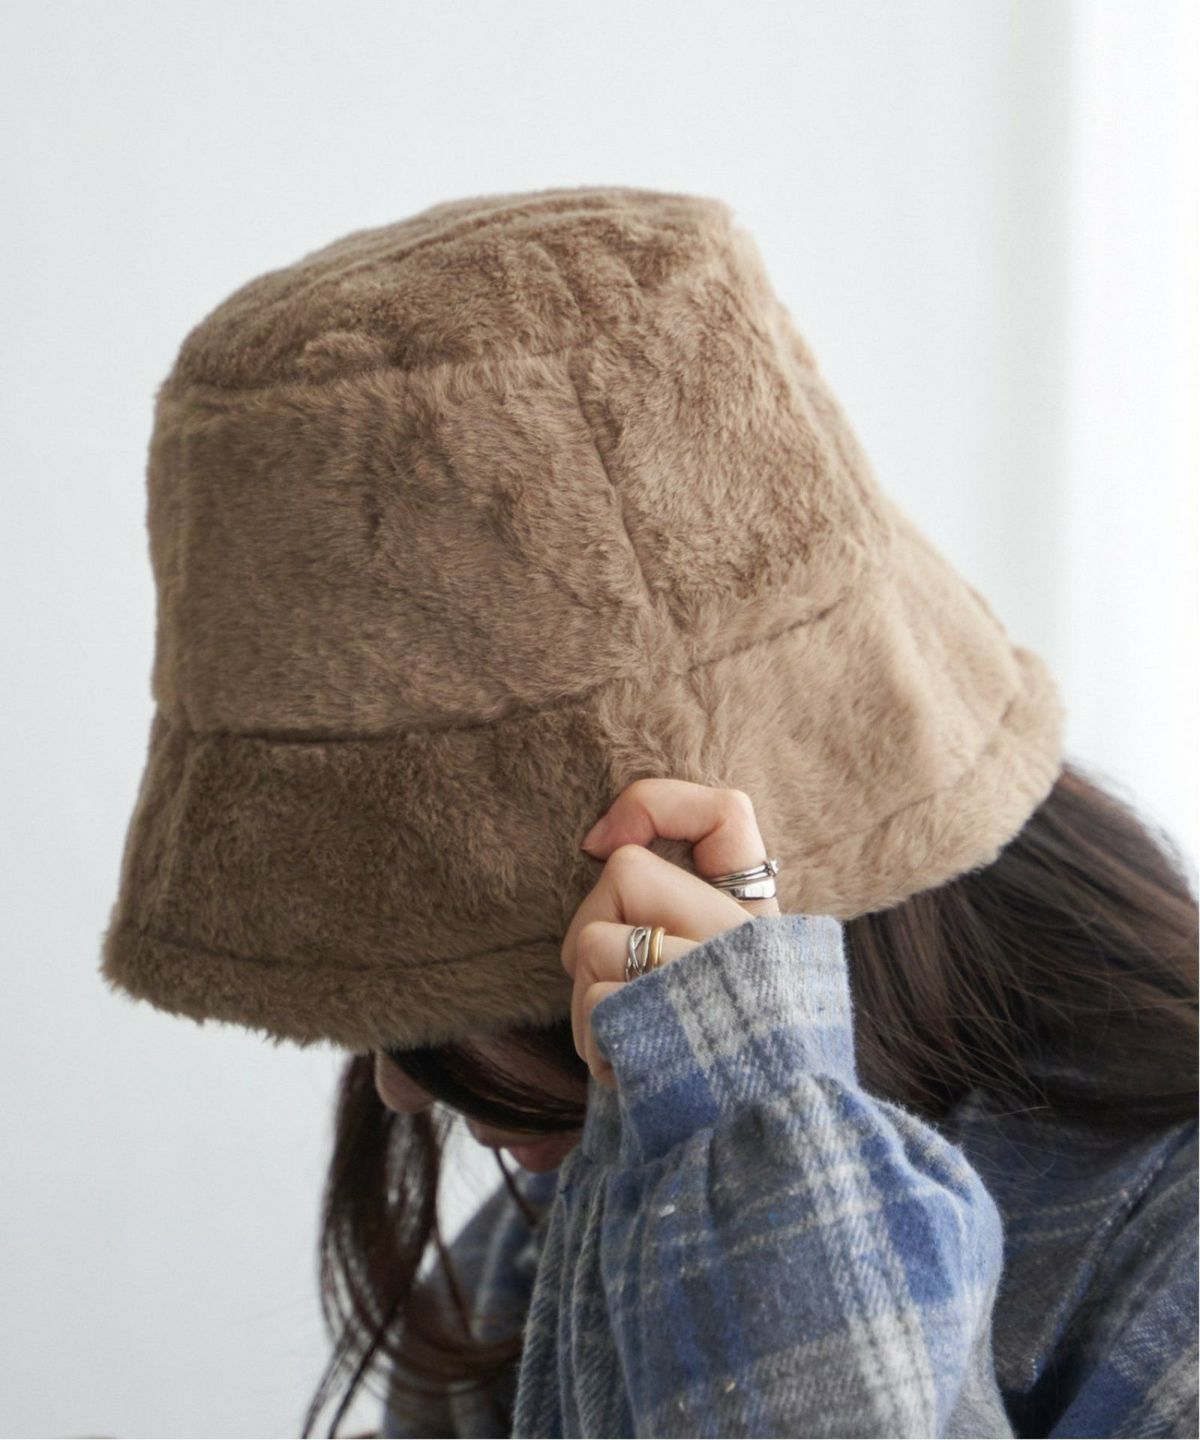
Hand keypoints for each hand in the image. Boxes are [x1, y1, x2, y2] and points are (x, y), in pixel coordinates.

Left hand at [564, 778, 780, 1086]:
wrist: (765, 1180)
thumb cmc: (724, 1087)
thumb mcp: (719, 1001)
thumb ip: (674, 933)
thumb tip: (600, 851)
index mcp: (762, 927)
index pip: (727, 815)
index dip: (656, 803)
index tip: (602, 840)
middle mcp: (746, 940)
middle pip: (625, 872)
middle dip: (593, 928)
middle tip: (617, 991)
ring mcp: (711, 977)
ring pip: (596, 938)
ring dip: (590, 1001)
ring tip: (630, 1049)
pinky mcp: (673, 1021)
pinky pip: (593, 1002)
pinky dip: (593, 1044)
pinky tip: (631, 1078)